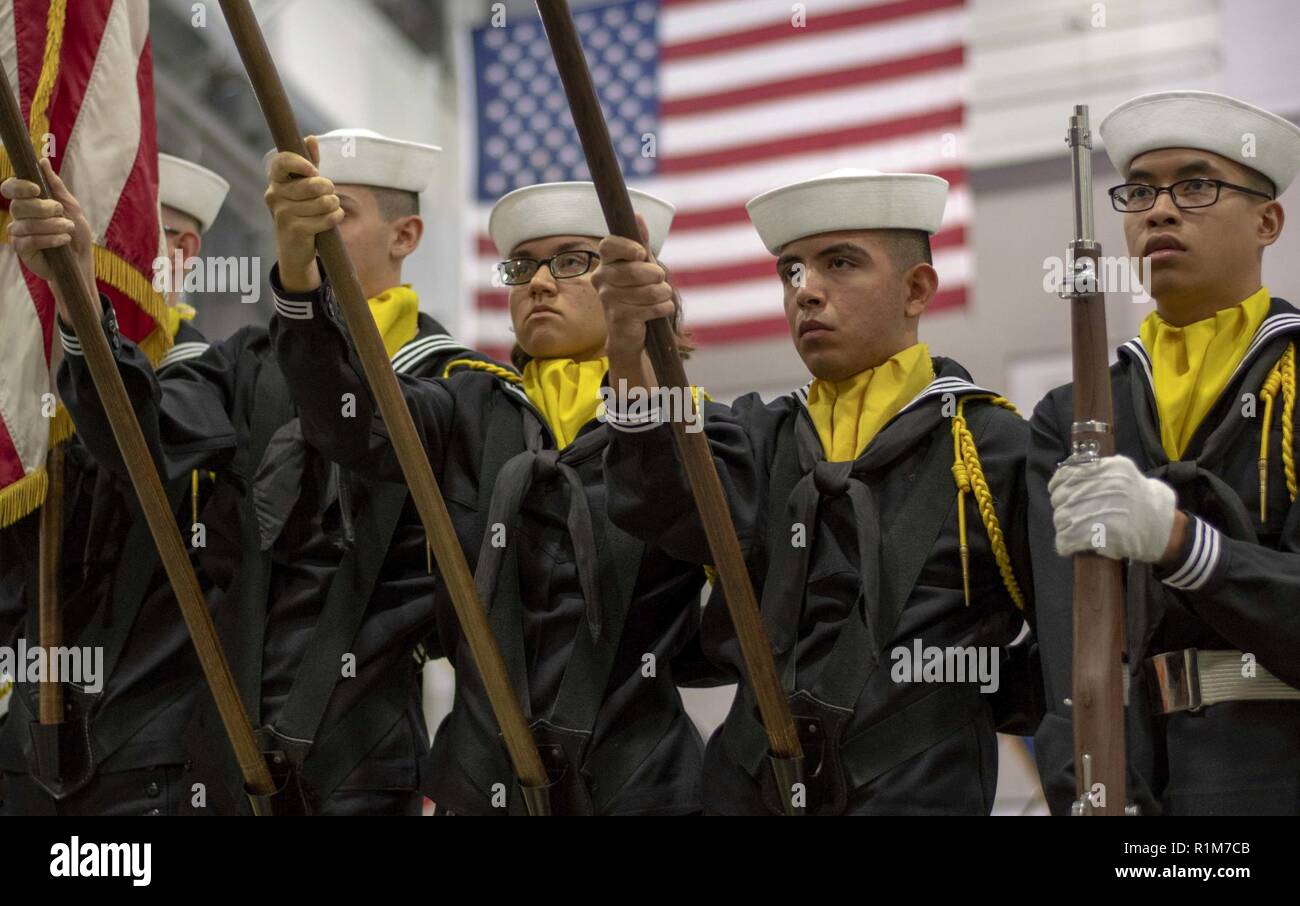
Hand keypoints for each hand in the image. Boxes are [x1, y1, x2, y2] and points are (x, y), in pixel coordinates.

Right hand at [2, 158, 94, 322]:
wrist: (80, 260)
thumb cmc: (75, 231)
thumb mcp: (71, 206)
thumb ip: (56, 186)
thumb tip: (42, 161)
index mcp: (27, 202)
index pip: (9, 188)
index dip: (18, 186)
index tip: (36, 189)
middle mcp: (18, 216)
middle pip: (18, 206)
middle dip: (43, 208)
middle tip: (60, 211)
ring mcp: (18, 233)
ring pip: (26, 225)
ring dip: (51, 226)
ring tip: (68, 228)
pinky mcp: (22, 250)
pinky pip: (28, 241)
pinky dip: (49, 239)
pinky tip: (63, 240)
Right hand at [264, 135, 341, 292]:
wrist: (294, 248)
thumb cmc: (301, 210)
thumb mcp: (304, 186)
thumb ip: (309, 163)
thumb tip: (311, 139)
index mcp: (276, 179)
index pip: (282, 162)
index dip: (301, 163)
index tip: (314, 171)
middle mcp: (274, 194)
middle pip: (312, 184)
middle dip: (328, 188)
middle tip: (331, 192)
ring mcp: (282, 213)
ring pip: (322, 202)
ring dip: (334, 204)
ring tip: (331, 207)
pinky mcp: (294, 230)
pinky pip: (325, 218)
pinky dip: (335, 217)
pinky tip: (334, 217)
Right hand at [591, 215, 674, 371]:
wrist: (627, 333)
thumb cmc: (636, 294)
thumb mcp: (640, 267)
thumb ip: (640, 244)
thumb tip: (637, 215)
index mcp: (605, 263)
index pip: (608, 245)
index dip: (627, 247)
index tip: (642, 254)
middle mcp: (600, 279)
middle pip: (635, 270)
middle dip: (657, 276)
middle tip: (660, 280)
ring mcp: (608, 299)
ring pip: (649, 290)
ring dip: (664, 294)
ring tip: (661, 297)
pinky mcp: (619, 318)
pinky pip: (653, 308)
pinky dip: (664, 308)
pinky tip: (659, 310)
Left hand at [1049, 454, 1181, 563]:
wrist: (1164, 528)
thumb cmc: (1141, 500)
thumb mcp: (1124, 474)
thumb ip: (1098, 470)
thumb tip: (1064, 474)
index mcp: (1112, 469)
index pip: (1069, 473)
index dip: (1058, 483)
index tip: (1056, 489)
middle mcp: (1108, 487)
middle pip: (1062, 497)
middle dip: (1061, 507)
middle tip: (1067, 514)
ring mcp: (1105, 510)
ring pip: (1062, 518)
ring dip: (1062, 526)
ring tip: (1070, 529)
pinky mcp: (1104, 534)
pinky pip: (1069, 538)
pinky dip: (1064, 543)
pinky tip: (1068, 544)